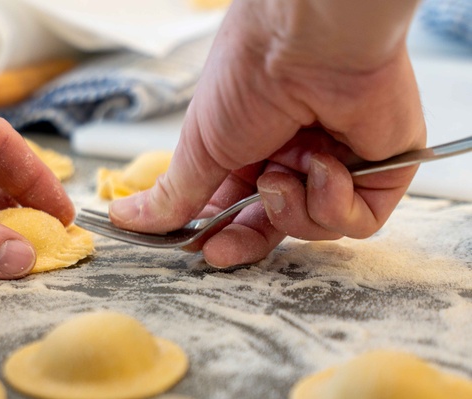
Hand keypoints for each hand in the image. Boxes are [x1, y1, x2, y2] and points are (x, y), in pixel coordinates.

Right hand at [108, 0, 424, 267]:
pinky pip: (359, 221)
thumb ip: (172, 195)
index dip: (219, 233)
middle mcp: (294, 157)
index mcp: (250, 149)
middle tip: (224, 248)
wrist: (308, 42)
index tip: (200, 248)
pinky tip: (326, 166)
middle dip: (248, 238)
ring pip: (314, 228)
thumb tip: (124, 218)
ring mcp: (339, 165)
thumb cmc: (250, 76)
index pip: (235, 209)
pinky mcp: (382, 172)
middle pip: (275, 226)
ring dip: (292, 206)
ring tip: (285, 170)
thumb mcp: (200, 146)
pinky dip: (336, 202)